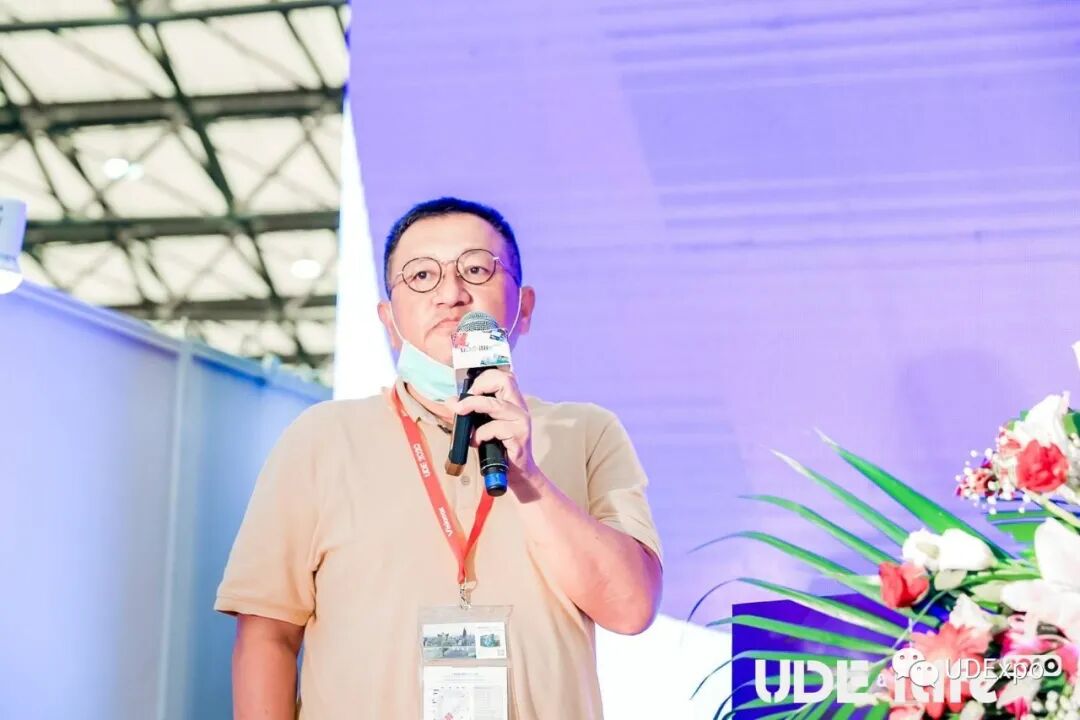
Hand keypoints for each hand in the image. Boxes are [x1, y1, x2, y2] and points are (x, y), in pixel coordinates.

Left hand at [449, 369, 539, 484]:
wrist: (517, 473)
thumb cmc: (499, 447)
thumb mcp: (484, 425)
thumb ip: (471, 412)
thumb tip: (451, 401)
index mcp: (512, 401)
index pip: (502, 376)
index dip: (483, 379)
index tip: (468, 391)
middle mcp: (519, 408)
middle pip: (504, 381)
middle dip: (479, 386)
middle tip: (465, 400)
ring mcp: (521, 422)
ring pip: (496, 405)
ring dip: (473, 406)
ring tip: (461, 414)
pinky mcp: (519, 438)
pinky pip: (495, 428)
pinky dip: (480, 434)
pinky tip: (476, 442)